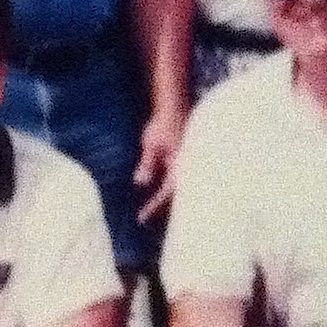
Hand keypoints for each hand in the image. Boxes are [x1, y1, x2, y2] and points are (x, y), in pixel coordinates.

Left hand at [132, 103, 184, 222]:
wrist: (174, 107)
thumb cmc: (163, 124)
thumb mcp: (151, 144)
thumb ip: (148, 164)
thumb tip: (141, 182)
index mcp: (180, 166)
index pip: (166, 193)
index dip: (154, 207)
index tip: (141, 218)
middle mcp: (185, 168)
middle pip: (174, 195)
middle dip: (160, 209)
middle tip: (144, 219)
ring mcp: (184, 164)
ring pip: (174, 188)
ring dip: (163, 199)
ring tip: (149, 211)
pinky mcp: (180, 160)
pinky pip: (173, 178)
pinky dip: (164, 187)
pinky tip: (155, 191)